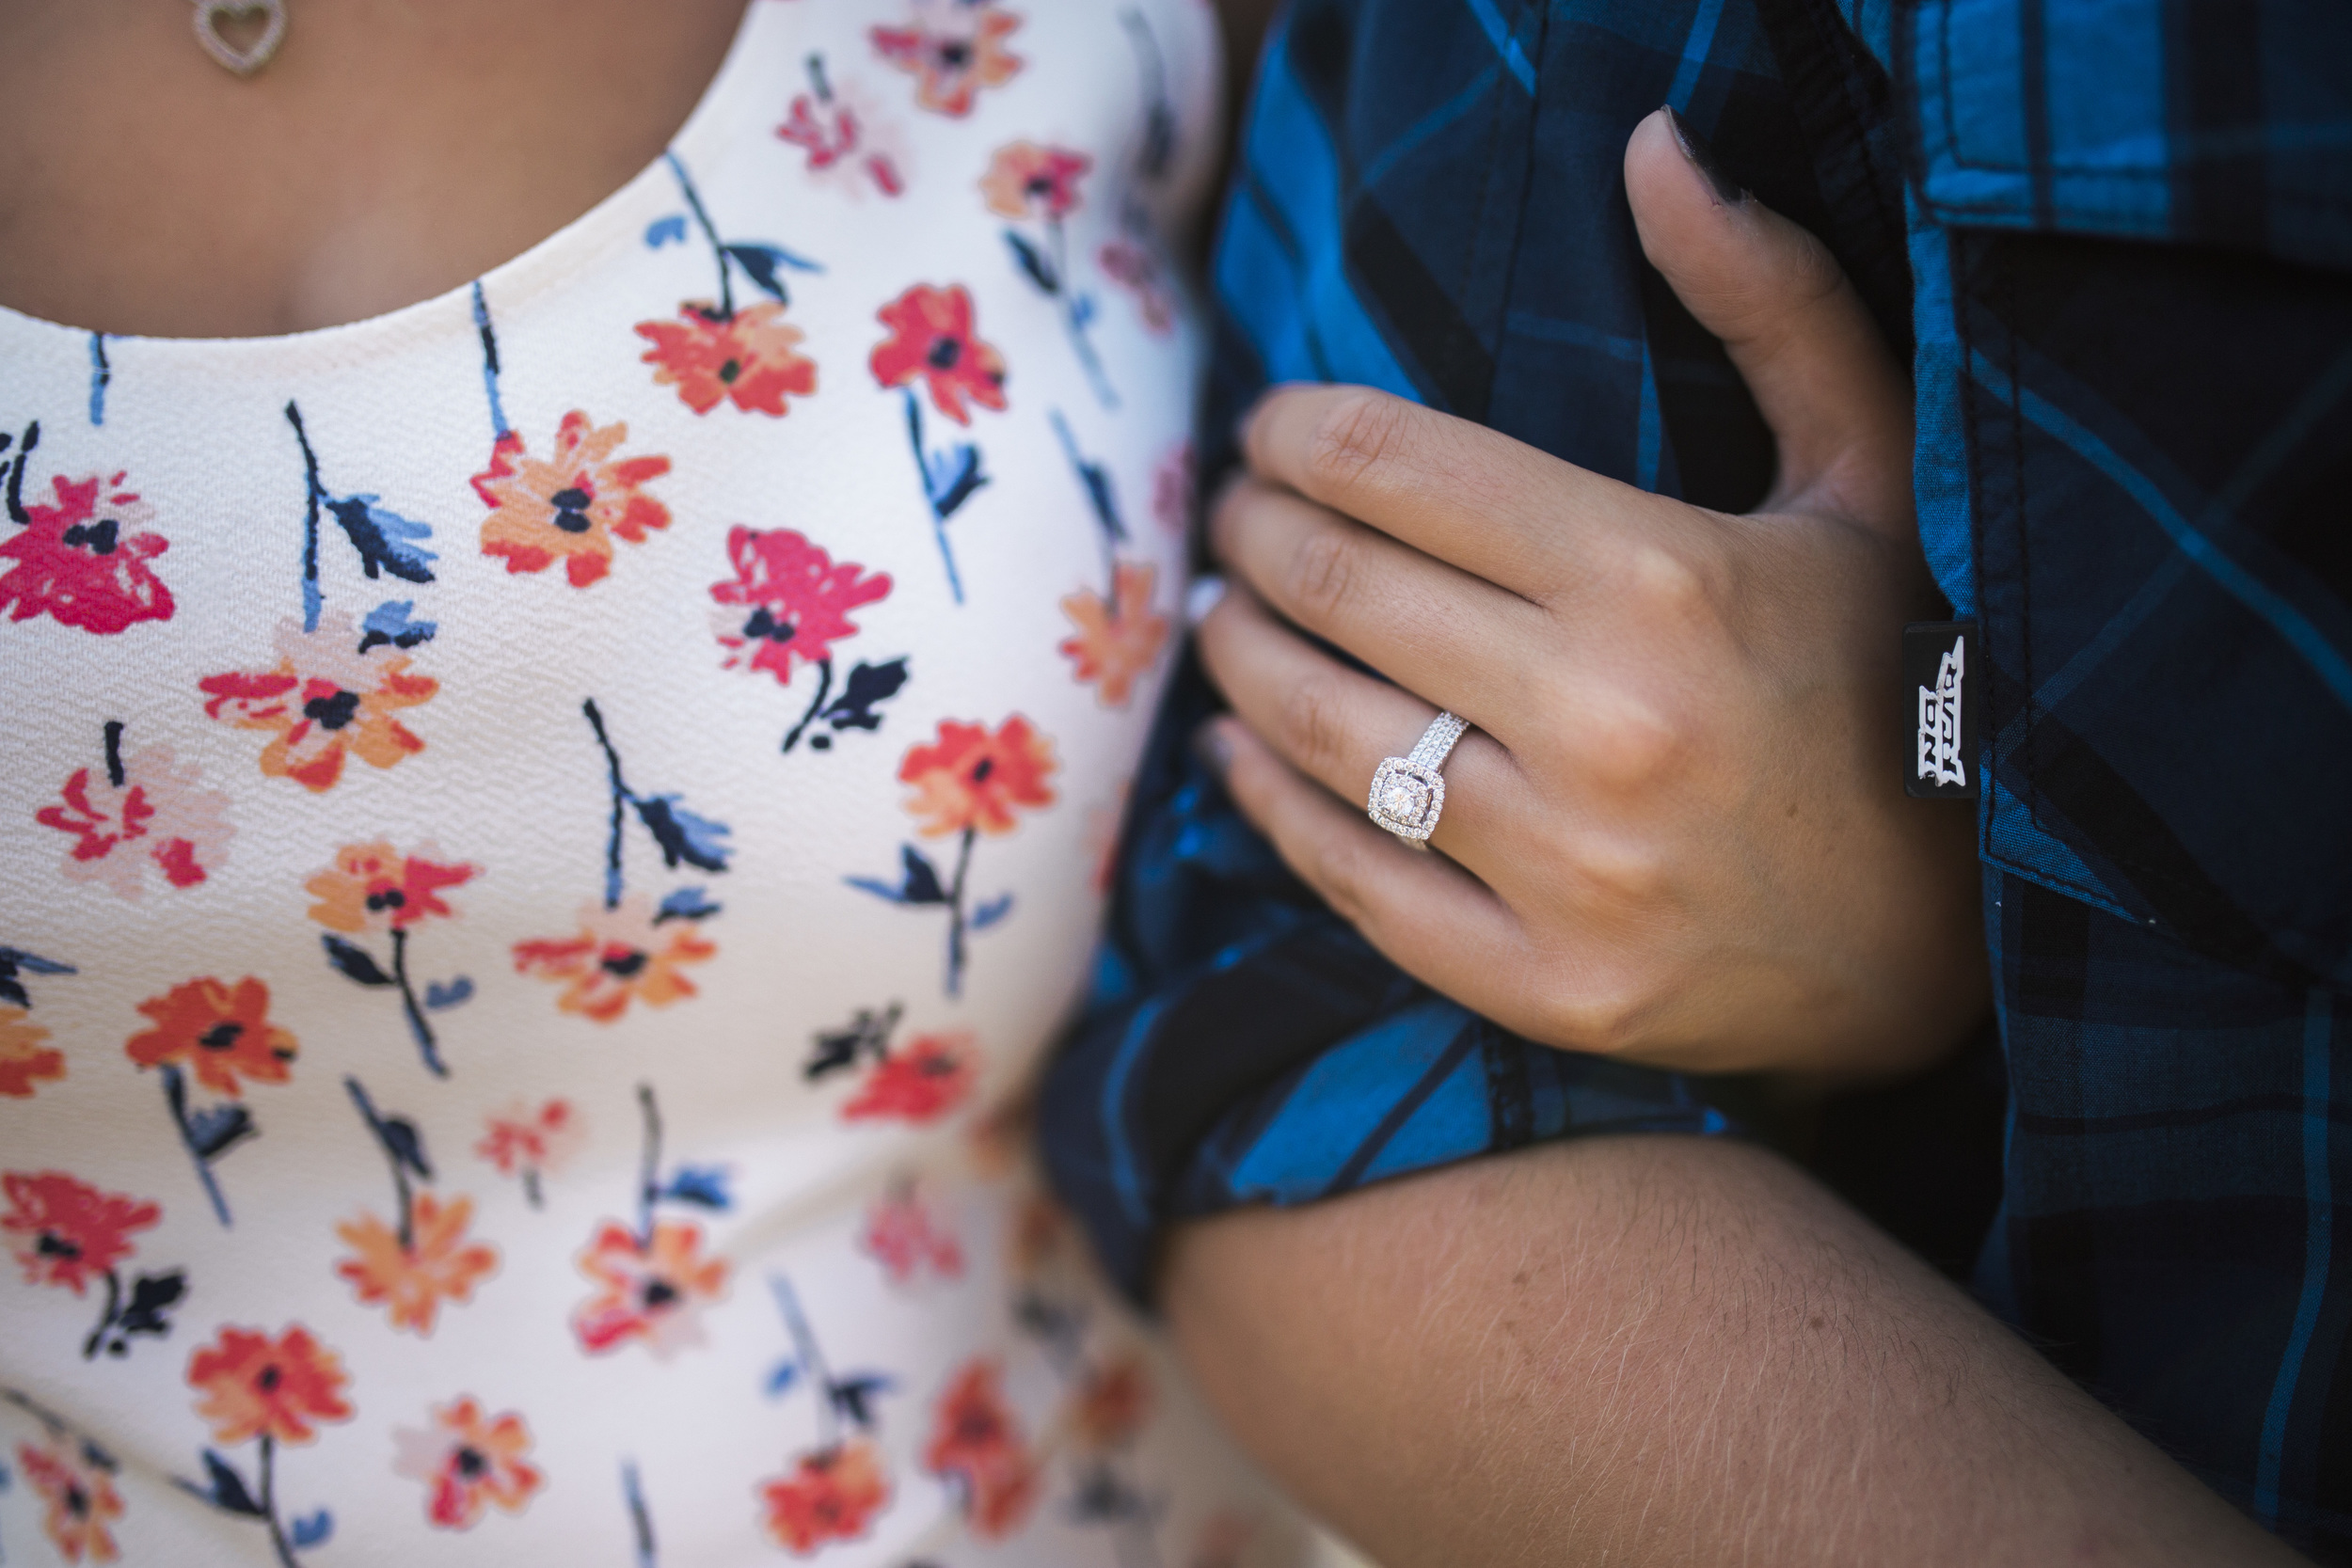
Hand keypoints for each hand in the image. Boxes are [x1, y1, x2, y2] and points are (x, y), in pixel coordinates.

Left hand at [1193, 108, 1985, 1076]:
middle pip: (1335, 588)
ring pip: (1317, 729)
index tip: (1271, 430)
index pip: (1395, 468)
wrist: (1956, 937)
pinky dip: (1265, 803)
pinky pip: (1348, 878)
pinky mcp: (1544, 983)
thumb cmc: (1897, 673)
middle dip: (1255, 532)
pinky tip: (1233, 750)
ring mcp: (1568, 870)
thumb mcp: (1867, 470)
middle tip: (1234, 517)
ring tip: (1222, 614)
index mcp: (1662, 577)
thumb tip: (1654, 146)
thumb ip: (1768, 299)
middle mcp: (1603, 724)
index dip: (1297, 435)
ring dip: (1240, 655)